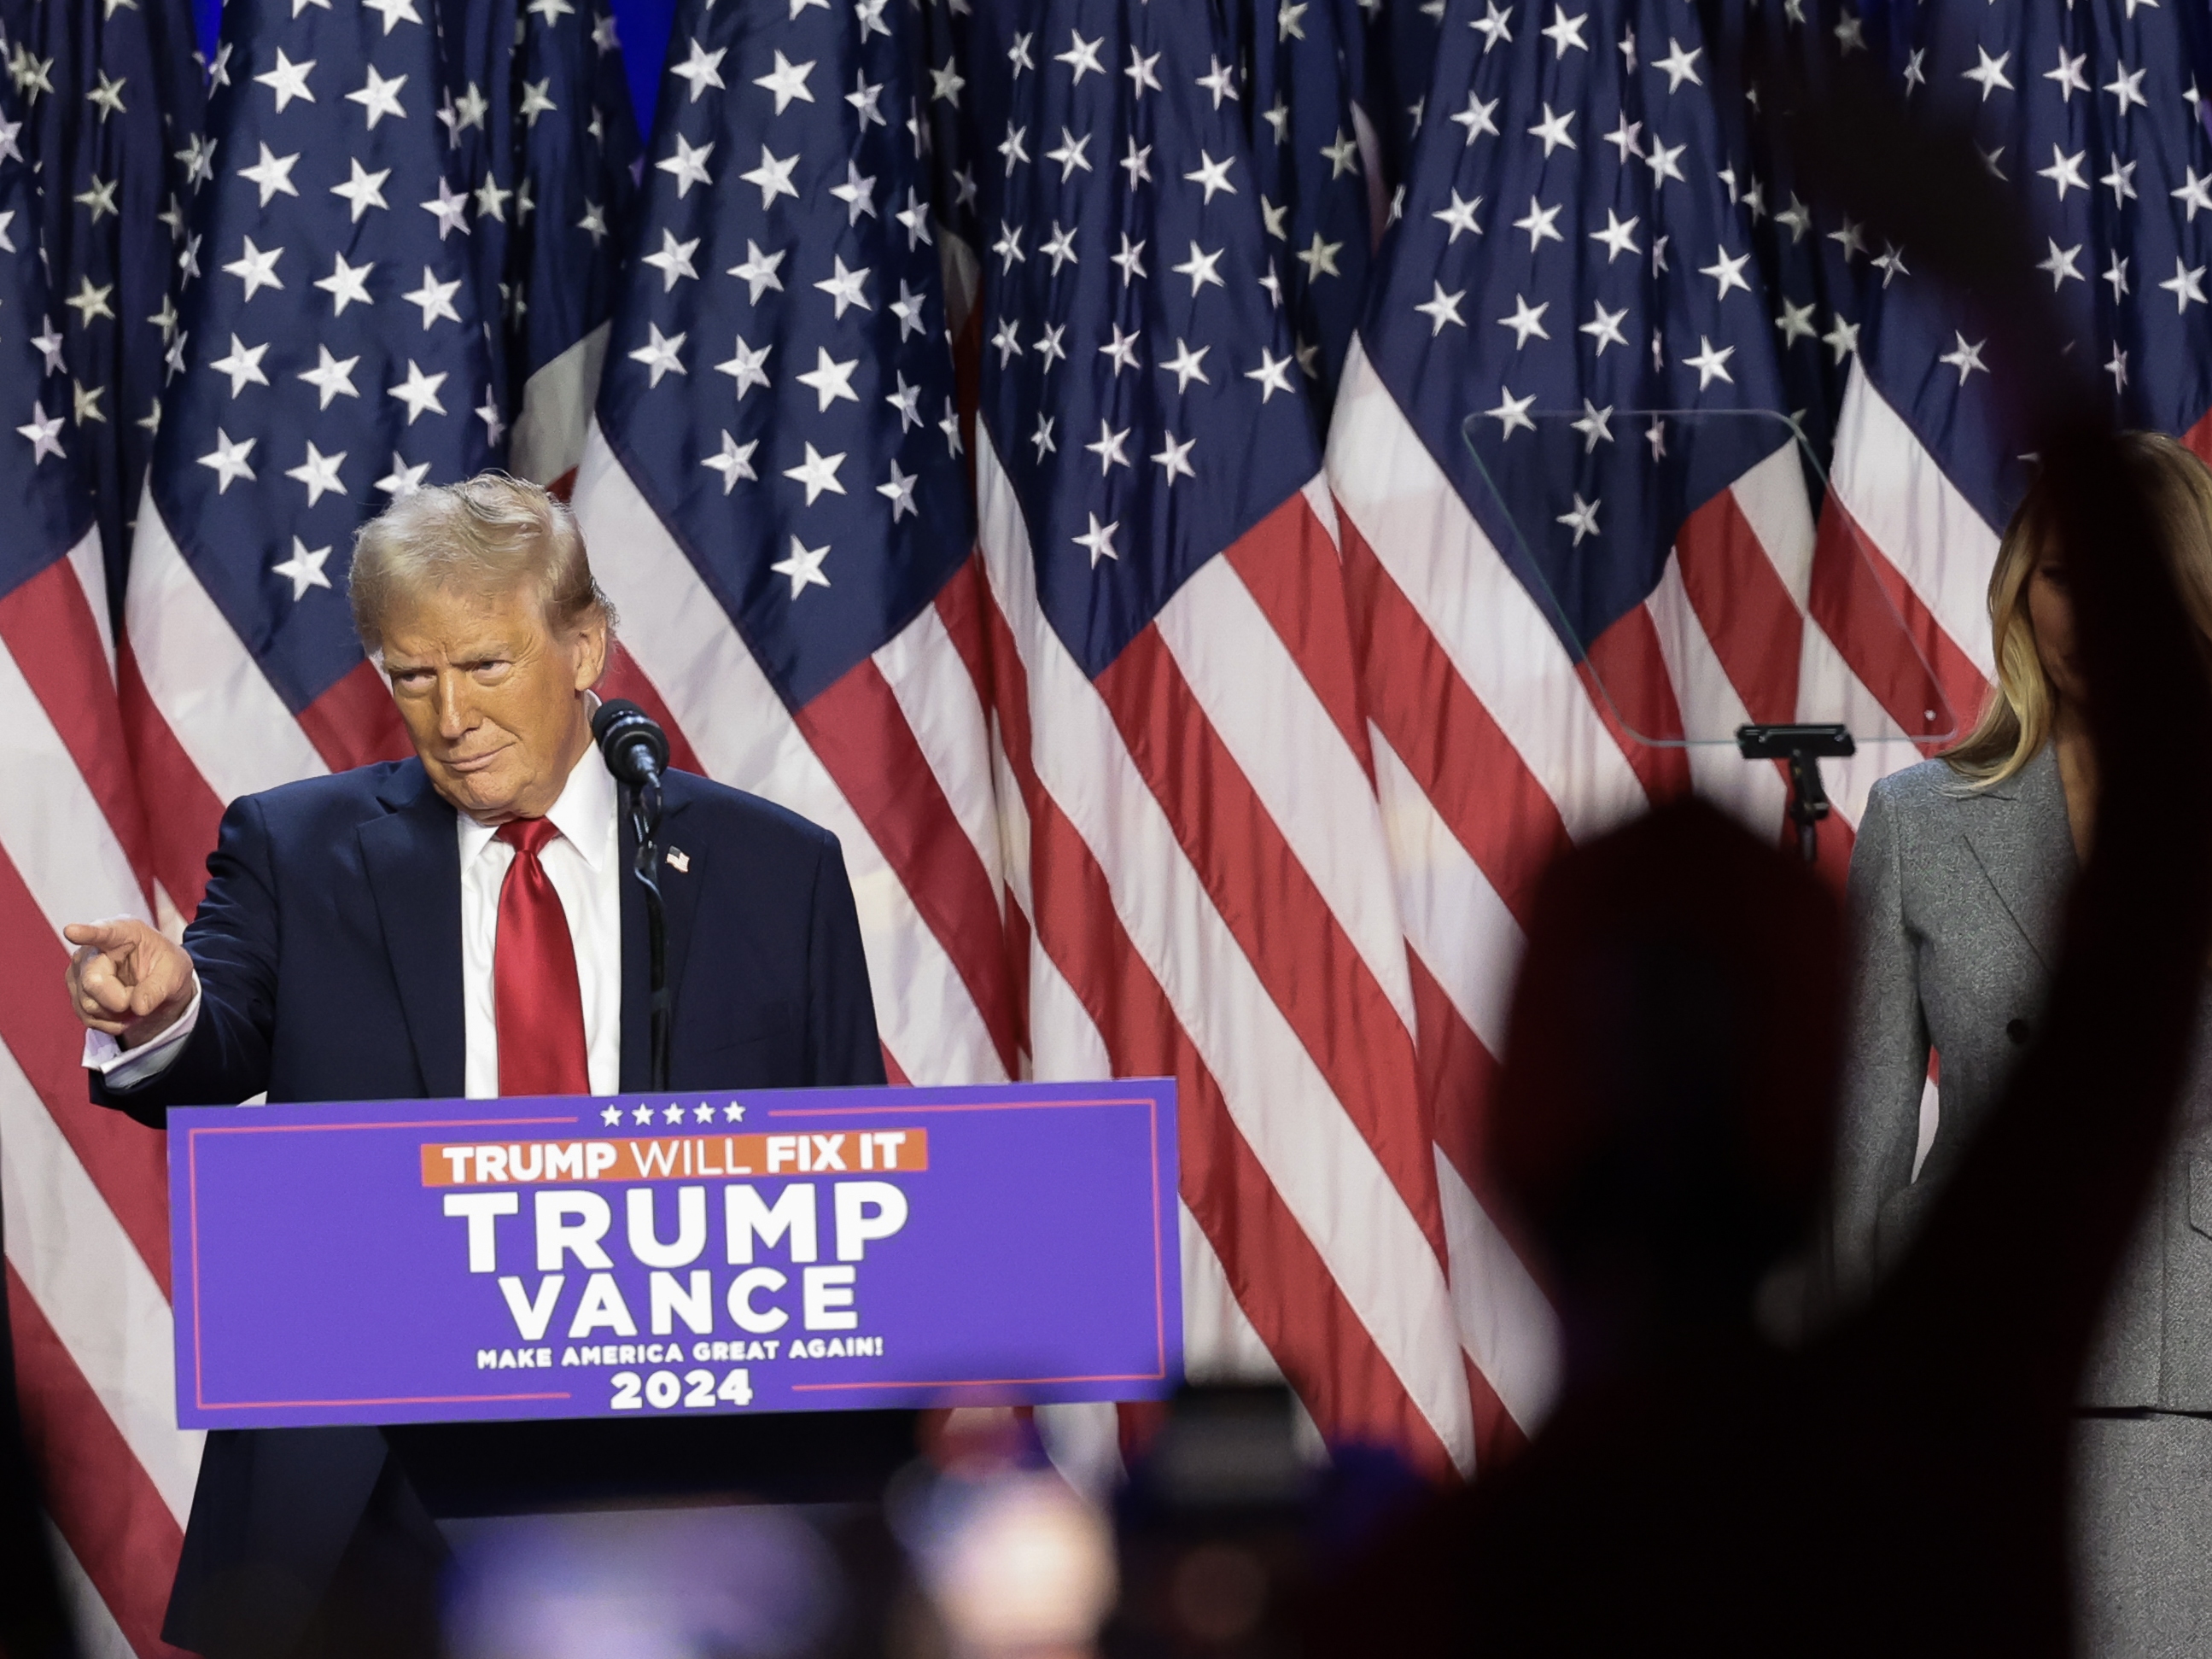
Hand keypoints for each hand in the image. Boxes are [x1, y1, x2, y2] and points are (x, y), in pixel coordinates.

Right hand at [64, 918, 195, 1048]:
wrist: (158, 982)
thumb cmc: (165, 967)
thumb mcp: (175, 972)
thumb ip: (158, 988)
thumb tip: (138, 1007)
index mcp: (123, 934)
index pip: (103, 933)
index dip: (86, 933)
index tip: (72, 931)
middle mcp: (93, 950)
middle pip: (93, 982)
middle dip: (120, 1000)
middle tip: (141, 998)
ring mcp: (79, 971)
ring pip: (89, 1004)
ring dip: (118, 1013)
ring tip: (134, 999)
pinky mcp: (75, 992)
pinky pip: (88, 1017)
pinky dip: (111, 1022)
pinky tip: (124, 1012)